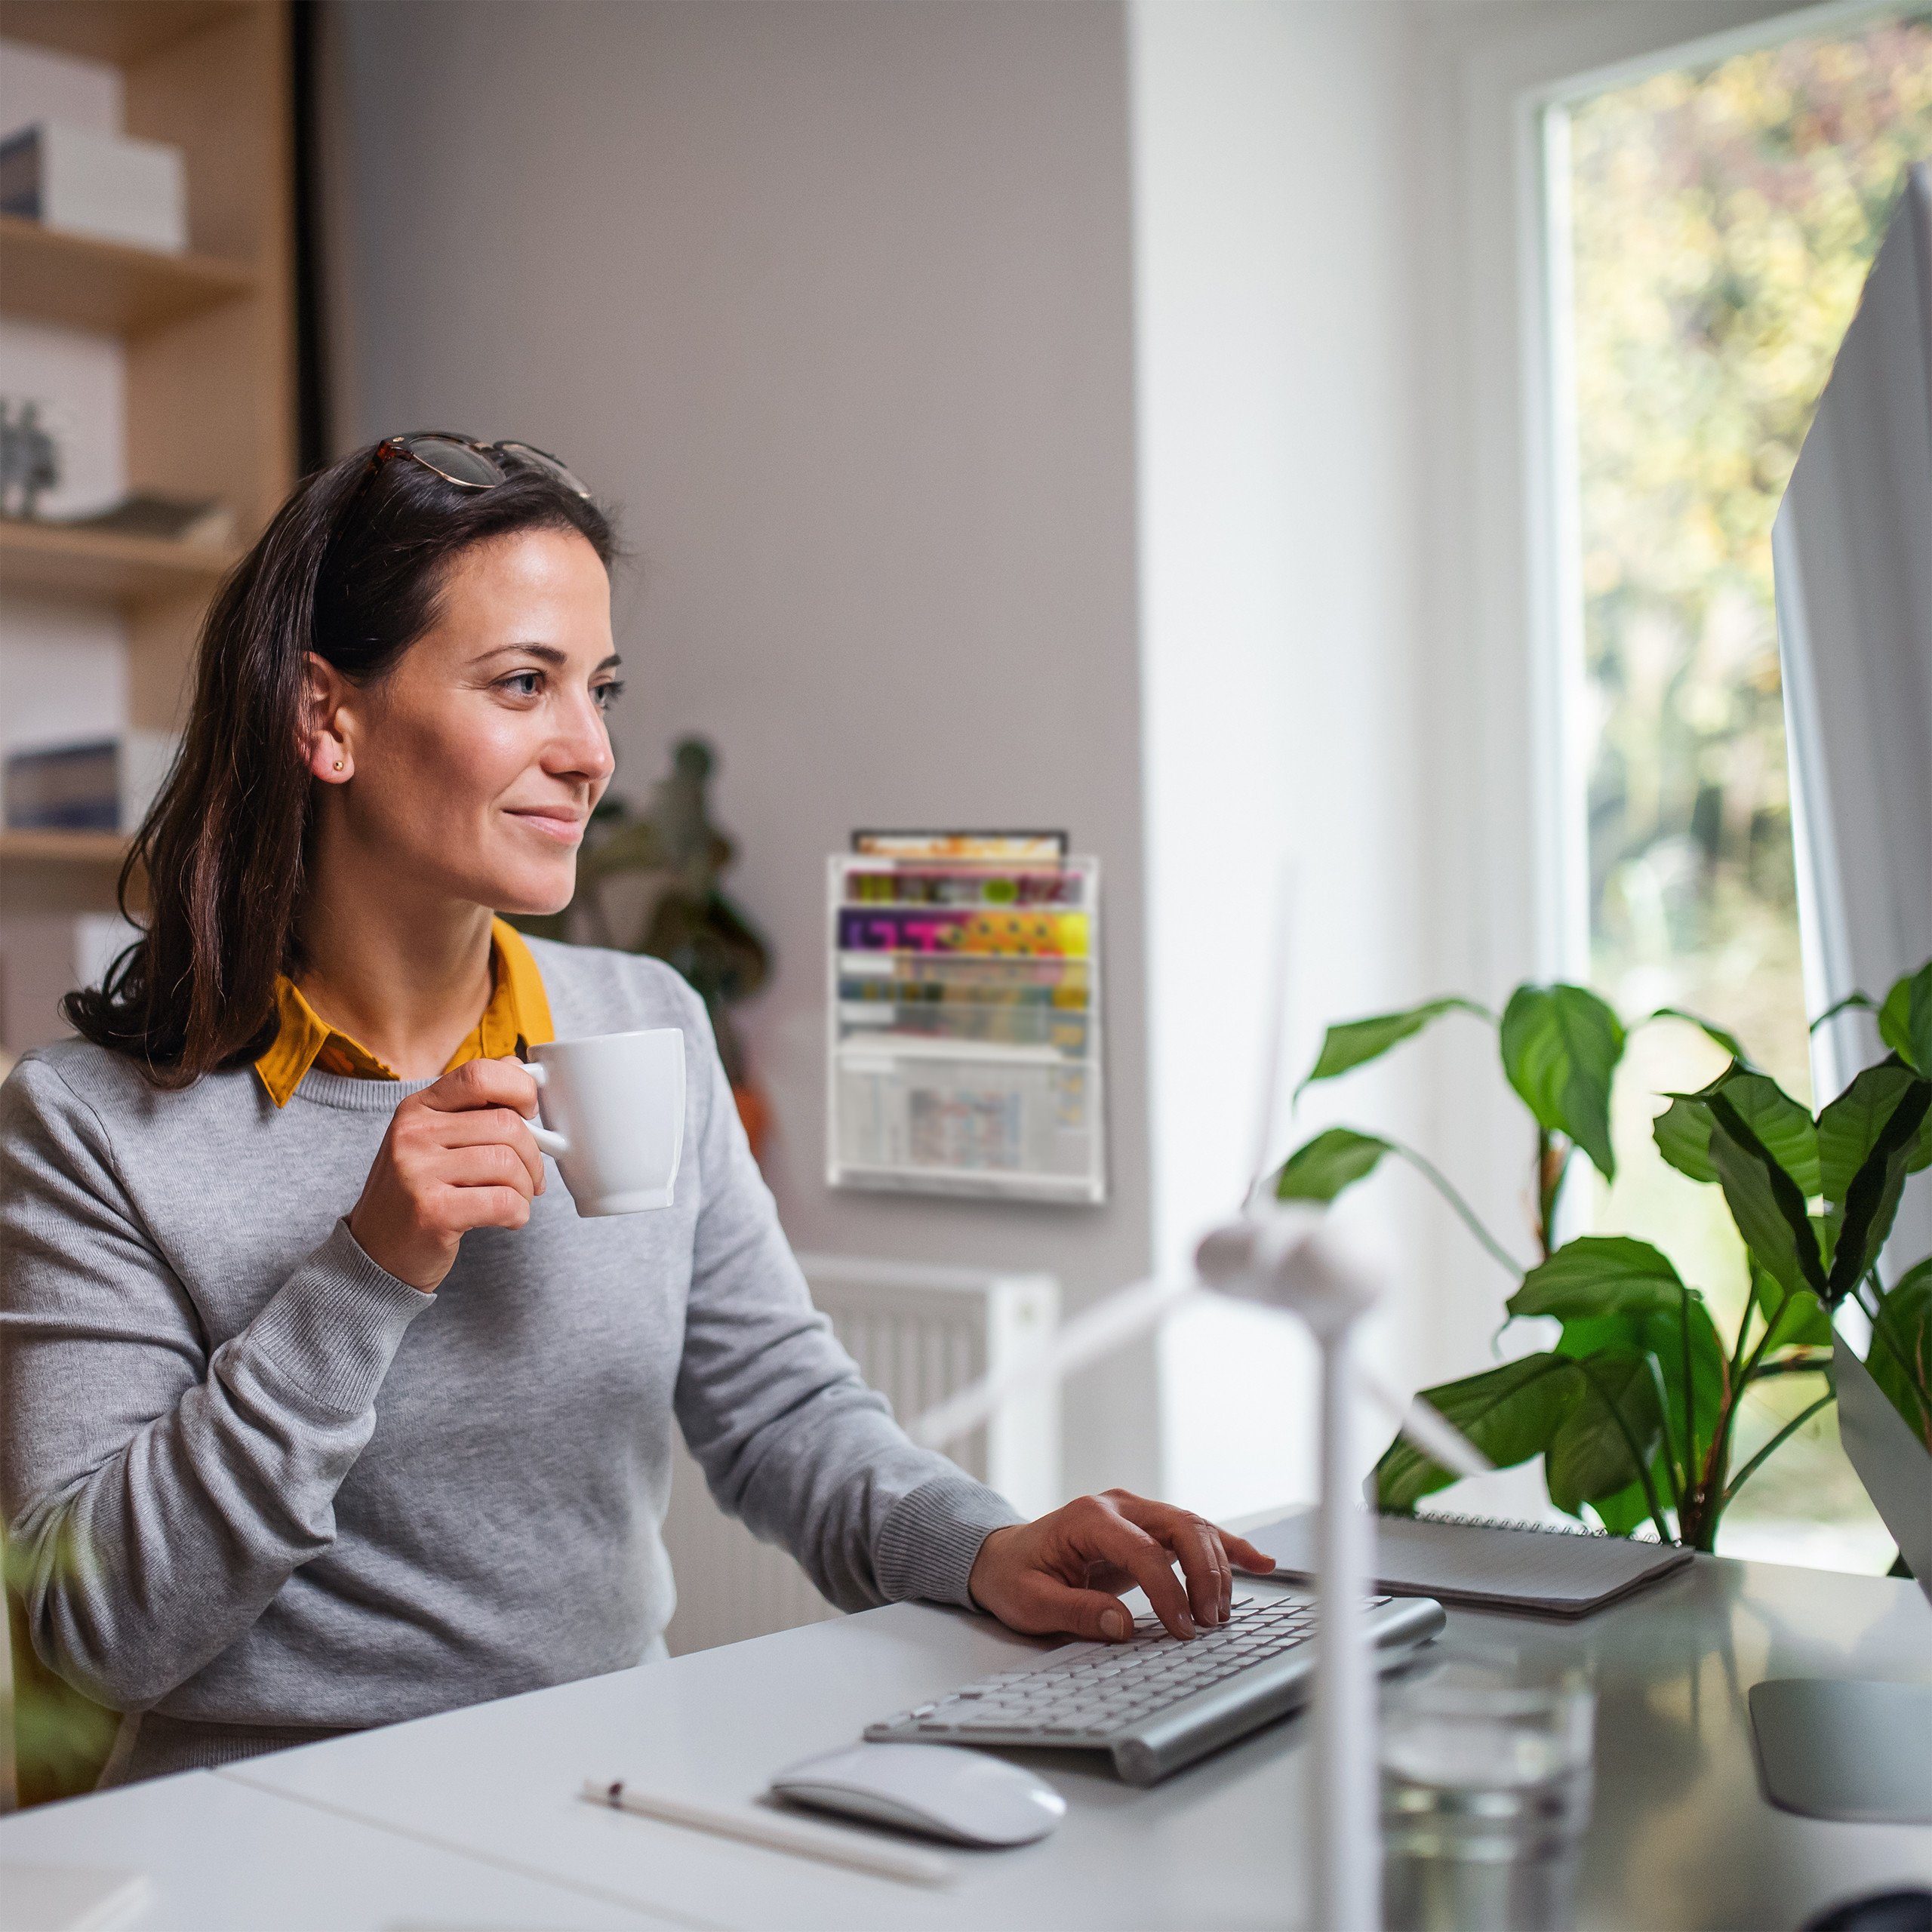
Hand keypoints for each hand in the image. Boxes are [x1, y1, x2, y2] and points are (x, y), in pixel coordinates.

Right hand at [347, 1057, 545, 1290]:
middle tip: (532, 1177)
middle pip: (505, 1124)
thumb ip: (472, 1106)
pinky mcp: (432, 1212)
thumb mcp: (432, 1139)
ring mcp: (418, 1172)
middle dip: (534, 1154)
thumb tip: (521, 1070)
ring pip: (508, 1163)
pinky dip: (519, 1213)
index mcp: (417, 1108)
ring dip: (527, 1188)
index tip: (531, 1113)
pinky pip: (503, 1202)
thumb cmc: (418, 1192)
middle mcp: (412, 1134)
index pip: (479, 1074)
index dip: (520, 1088)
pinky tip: (509, 1219)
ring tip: (518, 1199)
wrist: (375, 1254)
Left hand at [966, 1489, 1274, 1642]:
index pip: (1143, 1549)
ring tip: (1223, 1614)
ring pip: (1195, 1528)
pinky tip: (1260, 1562)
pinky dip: (1228, 1548)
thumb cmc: (1014, 1578)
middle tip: (1209, 1622)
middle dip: (1204, 1574)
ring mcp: (1138, 1513)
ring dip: (1218, 1568)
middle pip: (1180, 1526)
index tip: (1181, 1629)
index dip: (1169, 1590)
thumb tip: (1123, 1626)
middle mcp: (1119, 1506)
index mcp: (1089, 1518)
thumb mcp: (1030, 1603)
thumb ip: (1074, 1613)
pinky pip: (1196, 1534)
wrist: (1004, 1557)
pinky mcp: (1150, 1529)